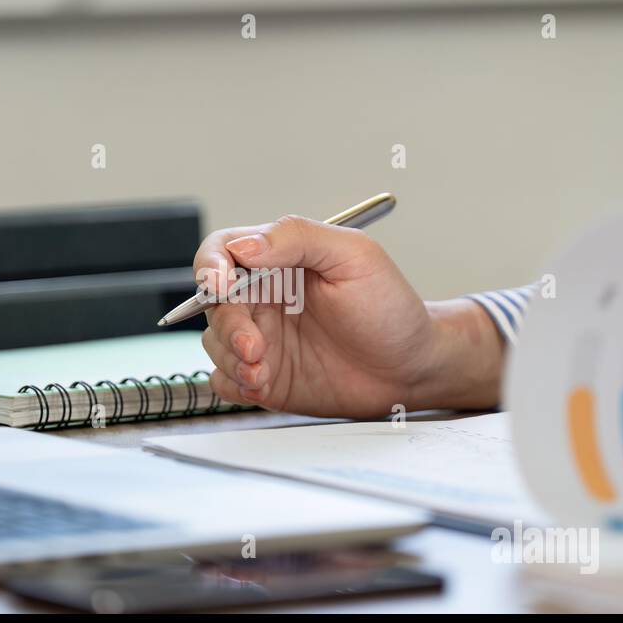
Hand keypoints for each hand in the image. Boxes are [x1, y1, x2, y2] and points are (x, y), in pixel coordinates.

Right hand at [194, 215, 504, 417]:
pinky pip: (225, 379)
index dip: (210, 267)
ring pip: (214, 343)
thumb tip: (244, 244)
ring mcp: (262, 339)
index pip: (221, 253)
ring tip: (264, 372)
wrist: (412, 367)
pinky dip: (234, 382)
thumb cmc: (390, 308)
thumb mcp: (354, 257)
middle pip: (212, 304)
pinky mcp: (264, 378)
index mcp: (278, 261)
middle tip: (255, 347)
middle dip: (228, 326)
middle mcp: (263, 299)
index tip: (220, 286)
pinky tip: (262, 384)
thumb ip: (297, 237)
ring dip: (231, 358)